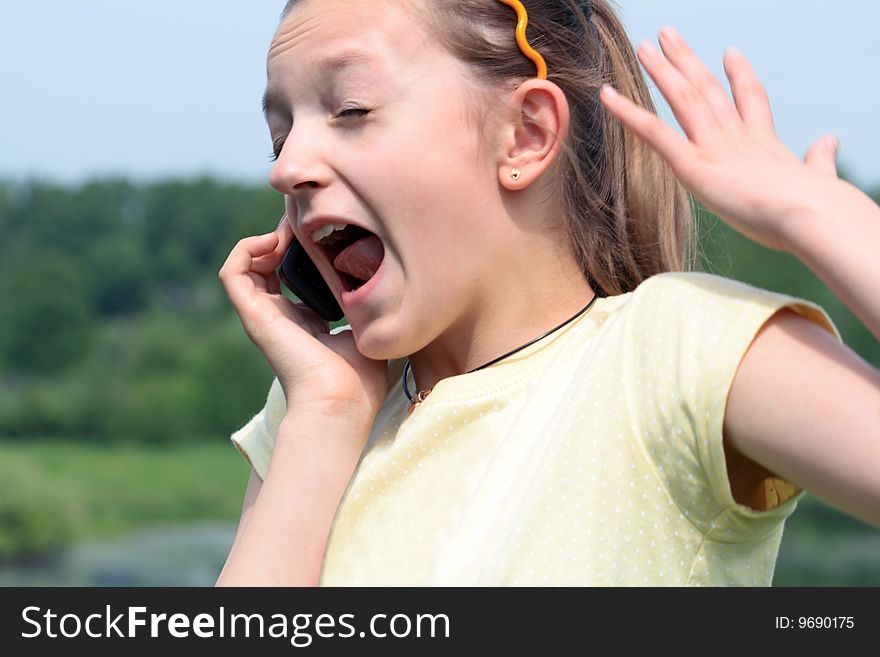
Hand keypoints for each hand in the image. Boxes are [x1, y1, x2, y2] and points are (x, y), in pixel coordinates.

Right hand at [218, 215, 388, 416]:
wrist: (343, 402)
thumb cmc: (361, 380)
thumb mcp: (368, 332)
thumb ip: (370, 309)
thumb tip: (390, 288)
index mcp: (305, 323)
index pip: (291, 278)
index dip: (302, 250)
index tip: (325, 233)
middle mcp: (280, 318)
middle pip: (267, 266)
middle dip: (284, 238)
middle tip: (308, 223)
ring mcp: (264, 317)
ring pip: (245, 266)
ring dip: (264, 239)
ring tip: (290, 231)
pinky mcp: (254, 316)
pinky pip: (232, 273)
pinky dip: (247, 249)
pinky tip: (276, 241)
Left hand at [599, 26, 841, 252]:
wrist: (807, 213)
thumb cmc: (816, 208)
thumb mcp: (818, 180)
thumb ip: (819, 161)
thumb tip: (830, 142)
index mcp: (765, 143)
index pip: (750, 100)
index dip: (739, 75)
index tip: (731, 53)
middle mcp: (736, 135)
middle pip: (707, 88)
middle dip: (686, 60)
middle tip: (667, 35)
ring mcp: (713, 145)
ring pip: (682, 97)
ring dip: (661, 70)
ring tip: (645, 45)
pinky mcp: (692, 164)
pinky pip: (653, 131)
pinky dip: (628, 112)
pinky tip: (607, 96)